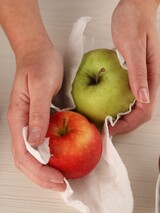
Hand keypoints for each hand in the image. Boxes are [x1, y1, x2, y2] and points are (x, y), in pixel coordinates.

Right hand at [8, 45, 65, 190]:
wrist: (38, 52)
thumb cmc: (39, 64)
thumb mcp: (41, 86)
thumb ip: (37, 113)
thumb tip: (35, 141)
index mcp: (18, 118)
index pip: (24, 153)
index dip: (40, 171)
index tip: (58, 179)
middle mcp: (21, 125)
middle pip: (26, 160)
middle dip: (42, 177)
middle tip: (62, 186)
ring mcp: (28, 124)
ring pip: (32, 156)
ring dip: (45, 171)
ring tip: (61, 180)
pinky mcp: (38, 121)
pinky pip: (41, 145)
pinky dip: (49, 158)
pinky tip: (60, 161)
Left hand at [109, 0, 159, 134]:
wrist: (134, 8)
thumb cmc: (134, 22)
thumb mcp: (132, 47)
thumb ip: (139, 73)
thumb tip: (143, 98)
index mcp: (152, 78)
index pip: (144, 111)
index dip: (127, 124)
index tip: (110, 128)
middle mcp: (147, 82)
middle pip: (138, 113)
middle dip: (122, 125)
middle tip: (104, 128)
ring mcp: (140, 80)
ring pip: (132, 106)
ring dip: (119, 116)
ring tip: (103, 120)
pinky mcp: (131, 76)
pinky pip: (125, 96)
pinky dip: (116, 105)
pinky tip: (105, 105)